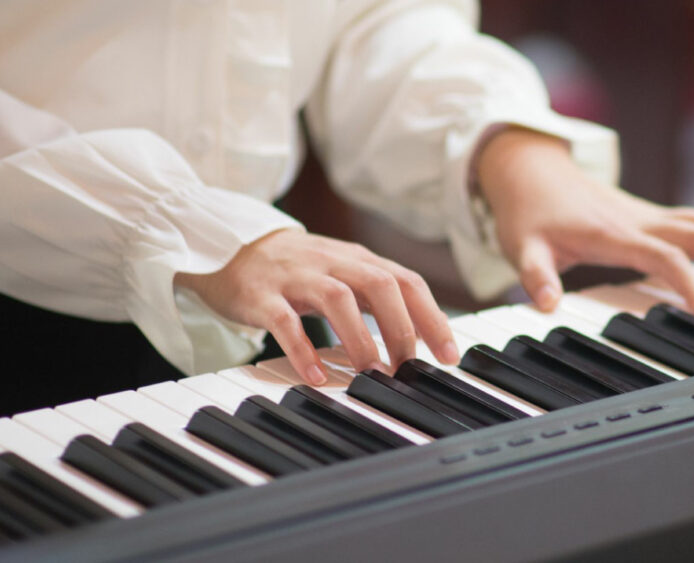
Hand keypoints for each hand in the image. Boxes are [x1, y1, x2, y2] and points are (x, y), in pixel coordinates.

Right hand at [174, 230, 458, 384]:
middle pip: (380, 285)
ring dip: (360, 338)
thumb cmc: (297, 269)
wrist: (229, 246)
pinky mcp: (262, 295)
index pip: (407, 282)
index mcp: (358, 260)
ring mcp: (297, 276)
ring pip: (337, 299)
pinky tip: (315, 376)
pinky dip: (303, 349)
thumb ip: (378, 300)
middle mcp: (333, 262)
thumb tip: (420, 337)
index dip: (432, 317)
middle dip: (401, 328)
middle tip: (409, 368)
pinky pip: (285, 321)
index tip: (449, 355)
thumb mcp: (343, 274)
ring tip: (372, 373)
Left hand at [477, 128, 693, 323]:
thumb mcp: (522, 246)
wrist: (531, 171)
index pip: (667, 257)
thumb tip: (548, 305)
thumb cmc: (529, 212)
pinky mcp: (650, 214)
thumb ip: (536, 276)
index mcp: (613, 233)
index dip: (693, 286)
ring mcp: (648, 214)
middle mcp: (639, 219)